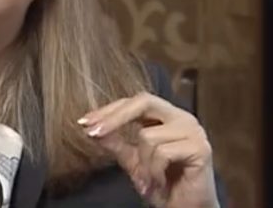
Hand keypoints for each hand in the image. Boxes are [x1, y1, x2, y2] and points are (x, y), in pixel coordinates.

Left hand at [78, 92, 219, 207]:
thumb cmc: (162, 184)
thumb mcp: (132, 160)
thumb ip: (115, 142)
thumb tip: (90, 128)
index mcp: (166, 116)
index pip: (134, 102)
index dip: (108, 110)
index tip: (84, 123)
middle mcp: (182, 118)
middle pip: (143, 101)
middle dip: (114, 117)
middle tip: (93, 132)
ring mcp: (193, 132)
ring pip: (148, 136)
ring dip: (141, 164)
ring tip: (146, 180)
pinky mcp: (201, 149)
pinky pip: (162, 153)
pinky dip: (154, 172)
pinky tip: (158, 183)